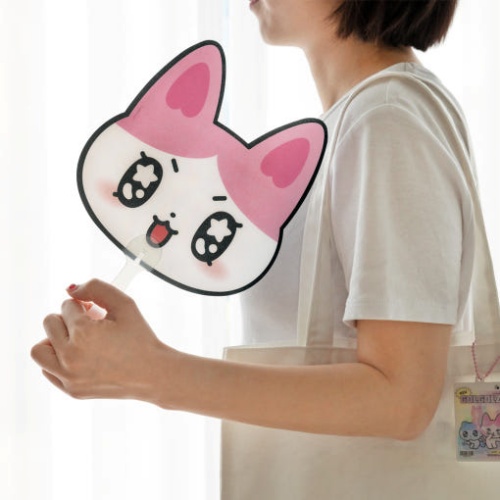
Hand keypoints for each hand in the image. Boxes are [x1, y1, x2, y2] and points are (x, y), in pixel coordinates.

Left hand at [31, 279, 172, 402]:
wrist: (152, 374)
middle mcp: (71, 356)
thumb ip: (97, 288)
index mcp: (84, 333)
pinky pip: (47, 370)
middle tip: (89, 325)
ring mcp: (69, 376)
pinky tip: (79, 356)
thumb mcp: (125, 304)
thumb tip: (71, 289)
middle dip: (68, 319)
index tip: (98, 314)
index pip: (67, 306)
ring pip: (40, 349)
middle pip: (50, 323)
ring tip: (76, 340)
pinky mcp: (71, 390)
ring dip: (55, 340)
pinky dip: (58, 360)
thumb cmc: (141, 339)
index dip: (84, 306)